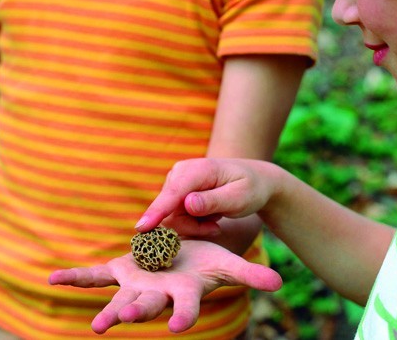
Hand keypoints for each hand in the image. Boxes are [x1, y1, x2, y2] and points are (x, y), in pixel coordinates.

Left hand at [48, 239, 281, 333]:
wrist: (182, 255)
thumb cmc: (206, 263)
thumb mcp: (228, 263)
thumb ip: (250, 274)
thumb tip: (280, 283)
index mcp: (184, 294)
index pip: (185, 309)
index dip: (183, 316)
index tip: (179, 327)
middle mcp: (157, 295)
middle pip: (146, 306)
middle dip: (135, 313)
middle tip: (122, 320)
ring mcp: (136, 284)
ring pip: (120, 297)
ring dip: (109, 308)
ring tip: (96, 326)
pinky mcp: (119, 271)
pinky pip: (95, 275)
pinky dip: (75, 277)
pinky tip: (52, 279)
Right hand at [135, 158, 283, 235]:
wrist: (254, 181)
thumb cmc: (250, 189)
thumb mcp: (239, 198)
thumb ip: (213, 201)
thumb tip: (187, 204)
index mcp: (199, 169)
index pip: (173, 193)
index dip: (157, 211)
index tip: (141, 228)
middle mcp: (181, 172)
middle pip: (171, 210)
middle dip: (192, 225)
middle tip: (216, 226)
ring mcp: (176, 182)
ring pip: (172, 217)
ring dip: (195, 225)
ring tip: (217, 219)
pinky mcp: (175, 193)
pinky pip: (175, 217)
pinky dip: (193, 223)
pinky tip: (211, 218)